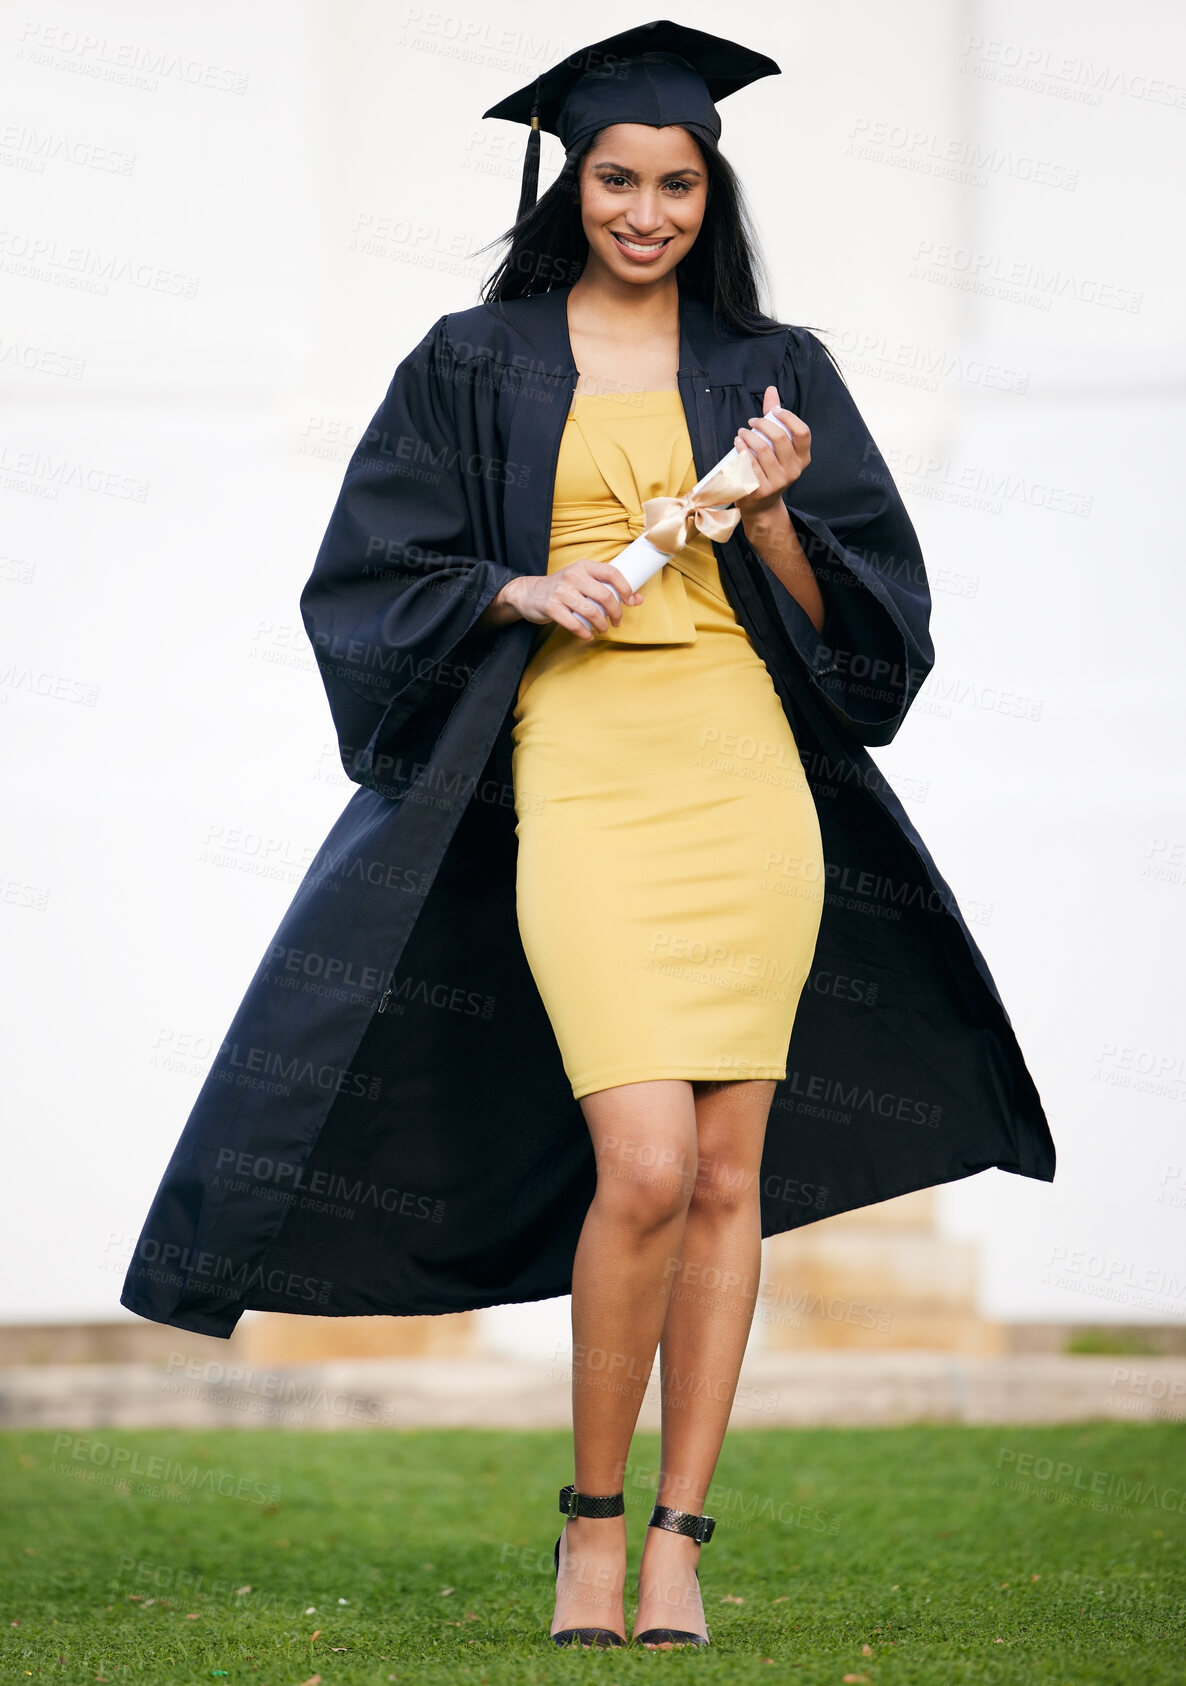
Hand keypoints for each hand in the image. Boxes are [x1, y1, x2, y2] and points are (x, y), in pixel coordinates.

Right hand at [509, 560, 643, 640]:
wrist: (528, 593)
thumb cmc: (562, 588)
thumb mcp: (583, 581)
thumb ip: (607, 588)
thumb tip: (639, 599)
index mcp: (584, 566)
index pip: (612, 573)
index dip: (626, 588)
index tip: (631, 602)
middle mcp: (573, 575)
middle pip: (605, 596)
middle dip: (616, 613)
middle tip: (617, 622)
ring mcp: (561, 591)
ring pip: (592, 612)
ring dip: (601, 625)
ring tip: (602, 629)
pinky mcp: (551, 607)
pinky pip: (574, 624)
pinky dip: (585, 633)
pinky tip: (588, 635)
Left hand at [733, 384, 810, 525]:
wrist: (760, 505)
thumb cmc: (768, 469)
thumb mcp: (776, 447)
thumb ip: (775, 419)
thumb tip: (772, 390)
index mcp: (802, 459)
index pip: (803, 432)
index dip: (789, 418)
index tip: (774, 411)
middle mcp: (793, 471)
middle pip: (780, 438)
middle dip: (763, 424)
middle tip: (752, 421)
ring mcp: (777, 482)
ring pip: (762, 450)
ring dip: (748, 436)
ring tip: (742, 433)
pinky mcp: (760, 490)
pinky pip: (749, 463)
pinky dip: (741, 449)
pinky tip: (738, 444)